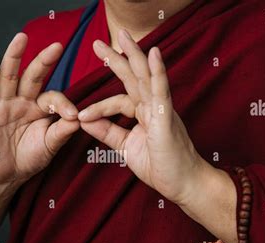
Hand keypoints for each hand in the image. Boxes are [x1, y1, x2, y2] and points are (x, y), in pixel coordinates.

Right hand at [0, 33, 78, 187]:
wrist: (4, 176)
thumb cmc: (28, 159)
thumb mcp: (49, 146)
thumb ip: (62, 132)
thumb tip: (79, 119)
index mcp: (39, 108)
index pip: (52, 98)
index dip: (63, 105)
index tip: (73, 116)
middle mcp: (21, 101)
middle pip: (33, 77)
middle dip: (44, 62)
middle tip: (57, 46)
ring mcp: (2, 104)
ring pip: (9, 76)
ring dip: (14, 56)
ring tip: (22, 37)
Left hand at [79, 29, 204, 205]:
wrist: (183, 184)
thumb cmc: (160, 166)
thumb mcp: (126, 147)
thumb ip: (107, 132)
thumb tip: (84, 120)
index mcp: (144, 114)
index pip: (119, 100)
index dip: (99, 106)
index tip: (81, 115)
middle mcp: (153, 107)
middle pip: (133, 77)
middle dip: (116, 58)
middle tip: (98, 41)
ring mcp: (162, 110)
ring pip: (146, 77)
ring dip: (134, 55)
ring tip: (121, 35)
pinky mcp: (167, 118)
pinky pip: (161, 92)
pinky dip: (157, 72)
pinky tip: (152, 54)